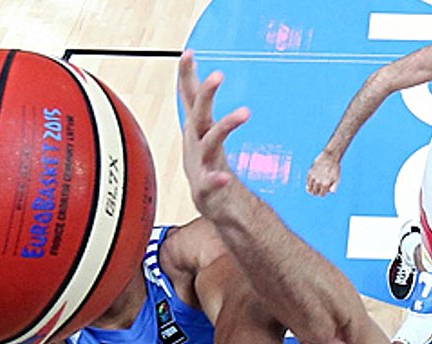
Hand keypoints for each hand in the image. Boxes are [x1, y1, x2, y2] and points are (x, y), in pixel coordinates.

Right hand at [177, 51, 249, 213]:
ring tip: (244, 113)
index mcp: (196, 129)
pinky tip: (222, 177)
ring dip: (225, 126)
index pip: (190, 97)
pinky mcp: (206, 188)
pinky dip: (215, 179)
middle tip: (217, 75)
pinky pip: (210, 182)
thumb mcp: (201, 127)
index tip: (189, 53)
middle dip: (206, 94)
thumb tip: (195, 62)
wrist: (211, 201)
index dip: (186, 76)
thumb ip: (198, 99)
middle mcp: (196, 143)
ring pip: (211, 143)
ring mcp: (201, 164)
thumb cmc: (207, 163)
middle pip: (199, 114)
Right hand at [306, 150, 340, 195]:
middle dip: (317, 192)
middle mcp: (318, 181)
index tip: (324, 190)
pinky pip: (307, 181)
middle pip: (314, 193)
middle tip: (319, 188)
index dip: (323, 193)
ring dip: (311, 188)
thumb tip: (328, 192)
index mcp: (325, 184)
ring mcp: (313, 177)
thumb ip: (333, 188)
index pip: (321, 195)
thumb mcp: (337, 179)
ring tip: (315, 186)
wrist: (330, 156)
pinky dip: (309, 183)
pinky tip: (313, 181)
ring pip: (309, 188)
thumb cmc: (335, 169)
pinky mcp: (310, 172)